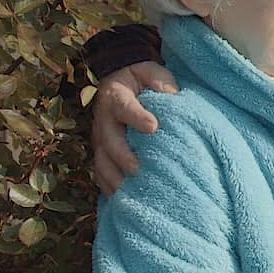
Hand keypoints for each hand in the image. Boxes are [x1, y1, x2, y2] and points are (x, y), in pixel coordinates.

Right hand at [90, 62, 176, 194]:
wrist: (120, 80)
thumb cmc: (142, 78)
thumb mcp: (152, 71)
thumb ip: (162, 81)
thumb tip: (173, 95)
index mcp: (115, 97)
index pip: (124, 106)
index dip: (136, 116)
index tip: (153, 127)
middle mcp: (103, 120)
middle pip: (108, 141)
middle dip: (122, 157)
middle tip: (138, 170)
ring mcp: (100, 138)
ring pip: (101, 161)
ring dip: (113, 178)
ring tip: (129, 193)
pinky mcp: (102, 152)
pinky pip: (101, 173)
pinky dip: (108, 187)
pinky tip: (121, 201)